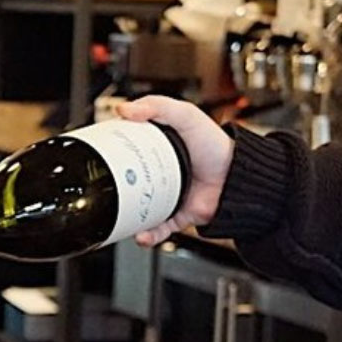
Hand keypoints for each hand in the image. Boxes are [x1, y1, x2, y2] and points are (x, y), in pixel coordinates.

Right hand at [117, 95, 235, 245]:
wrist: (239, 178)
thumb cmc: (217, 146)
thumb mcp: (187, 116)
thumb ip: (157, 106)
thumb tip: (125, 109)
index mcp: (159, 150)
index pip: (130, 150)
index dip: (114, 153)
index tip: (101, 155)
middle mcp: (162, 174)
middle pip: (130, 183)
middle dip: (116, 190)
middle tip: (106, 189)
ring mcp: (168, 196)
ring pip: (140, 209)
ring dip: (128, 218)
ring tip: (120, 219)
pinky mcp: (177, 215)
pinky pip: (158, 228)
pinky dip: (148, 235)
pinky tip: (142, 234)